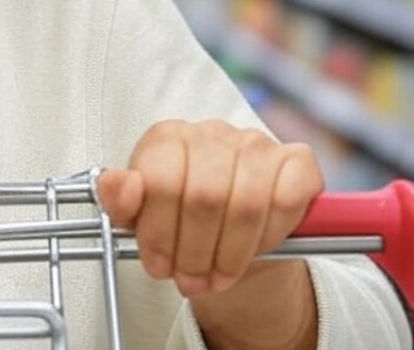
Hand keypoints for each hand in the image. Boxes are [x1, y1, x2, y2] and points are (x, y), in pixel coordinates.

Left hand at [98, 119, 323, 297]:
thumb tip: (116, 184)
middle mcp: (211, 132)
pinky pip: (287, 200)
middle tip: (189, 279)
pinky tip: (254, 251)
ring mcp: (256, 143)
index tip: (159, 265)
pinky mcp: (297, 160)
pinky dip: (270, 236)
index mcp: (166, 138)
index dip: (159, 233)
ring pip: (246, 205)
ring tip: (215, 277)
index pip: (160, 181)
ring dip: (229, 254)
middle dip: (194, 251)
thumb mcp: (140, 218)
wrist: (227, 238)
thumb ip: (120, 203)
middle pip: (203, 197)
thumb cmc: (178, 222)